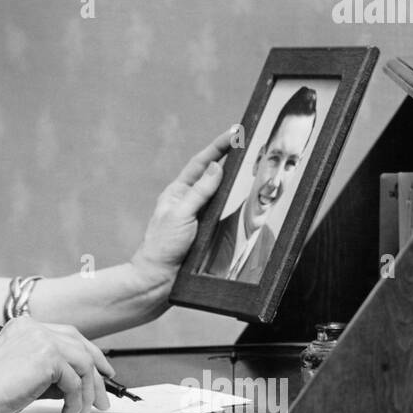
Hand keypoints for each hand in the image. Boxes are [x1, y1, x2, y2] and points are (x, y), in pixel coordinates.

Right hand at [0, 315, 113, 412]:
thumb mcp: (23, 373)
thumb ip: (49, 372)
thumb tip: (79, 384)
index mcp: (25, 325)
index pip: (68, 335)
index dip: (90, 354)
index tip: (101, 372)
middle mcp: (34, 326)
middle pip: (81, 345)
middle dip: (97, 373)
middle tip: (104, 397)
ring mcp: (41, 339)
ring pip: (83, 364)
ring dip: (88, 393)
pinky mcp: (47, 357)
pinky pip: (74, 382)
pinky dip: (76, 402)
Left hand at [130, 127, 234, 297]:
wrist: (159, 279)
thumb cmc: (163, 246)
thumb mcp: (181, 214)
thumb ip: (200, 192)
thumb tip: (215, 167)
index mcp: (178, 192)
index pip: (201, 163)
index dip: (218, 147)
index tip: (234, 133)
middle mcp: (189, 201)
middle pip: (213, 175)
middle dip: (230, 158)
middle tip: (248, 143)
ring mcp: (199, 216)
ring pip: (221, 193)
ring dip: (235, 180)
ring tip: (253, 164)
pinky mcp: (208, 231)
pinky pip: (225, 212)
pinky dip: (236, 203)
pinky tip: (248, 199)